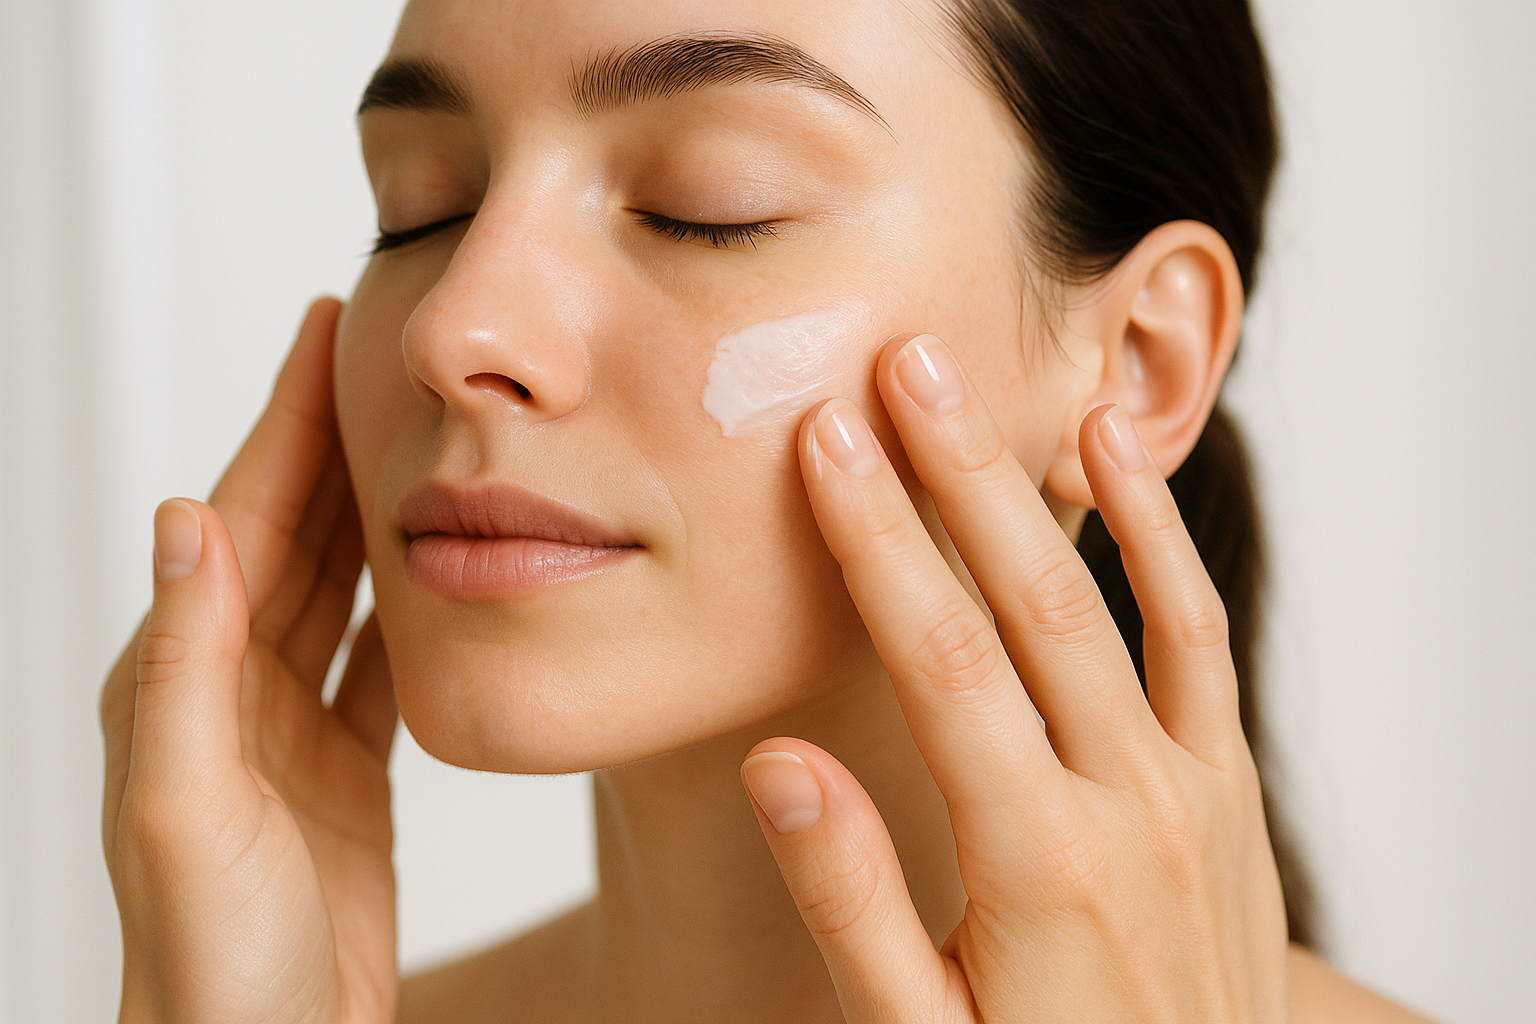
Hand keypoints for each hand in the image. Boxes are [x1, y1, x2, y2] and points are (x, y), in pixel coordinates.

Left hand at [100, 299, 399, 1023]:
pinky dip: (411, 604)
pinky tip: (443, 570)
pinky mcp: (344, 770)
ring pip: (343, 589)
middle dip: (335, 440)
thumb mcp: (187, 807)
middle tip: (383, 359)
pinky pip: (377, 660)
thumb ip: (186, 666)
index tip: (327, 330)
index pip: (246, 517)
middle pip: (299, 534)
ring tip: (422, 438)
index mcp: (185, 679)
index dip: (285, 417)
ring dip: (379, 509)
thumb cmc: (209, 957)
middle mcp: (232, 689)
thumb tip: (184, 522)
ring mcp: (290, 729)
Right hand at [741, 334, 1288, 1021]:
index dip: (879, 542)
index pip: (942, 660)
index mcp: (1036, 860)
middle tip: (905, 363)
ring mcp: (1192, 790)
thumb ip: (853, 899)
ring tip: (999, 385)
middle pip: (1031, 602)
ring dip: (1055, 483)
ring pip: (1120, 601)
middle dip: (957, 474)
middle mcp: (1127, 804)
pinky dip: (1163, 540)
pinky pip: (1200, 640)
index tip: (828, 443)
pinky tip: (1123, 456)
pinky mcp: (1225, 788)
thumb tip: (779, 762)